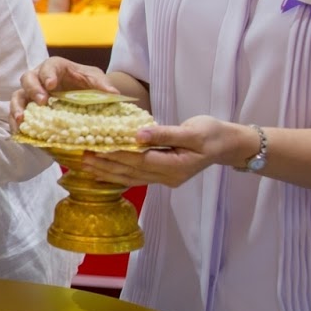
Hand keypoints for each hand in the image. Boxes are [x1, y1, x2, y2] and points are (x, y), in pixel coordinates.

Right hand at [11, 58, 116, 127]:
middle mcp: (39, 79)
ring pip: (18, 96)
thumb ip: (102, 84)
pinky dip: (15, 123)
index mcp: (55, 67)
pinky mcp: (29, 109)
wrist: (83, 94)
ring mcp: (31, 94)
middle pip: (28, 78)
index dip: (47, 74)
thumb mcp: (96, 80)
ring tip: (22, 120)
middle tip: (42, 102)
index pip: (48, 66)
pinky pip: (17, 114)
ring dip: (17, 108)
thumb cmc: (87, 83)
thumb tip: (113, 93)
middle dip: (33, 90)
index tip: (51, 85)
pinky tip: (20, 133)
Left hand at [76, 115, 254, 188]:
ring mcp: (165, 179)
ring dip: (108, 172)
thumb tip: (138, 134)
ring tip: (86, 166)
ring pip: (131, 177)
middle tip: (82, 157)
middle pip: (131, 172)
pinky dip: (118, 175)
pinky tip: (103, 173)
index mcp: (175, 166)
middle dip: (106, 165)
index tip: (96, 148)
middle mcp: (168, 177)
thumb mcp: (193, 131)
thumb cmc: (213, 134)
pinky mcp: (163, 175)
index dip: (117, 155)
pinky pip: (136, 177)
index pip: (139, 161)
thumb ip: (164, 134)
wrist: (228, 145)